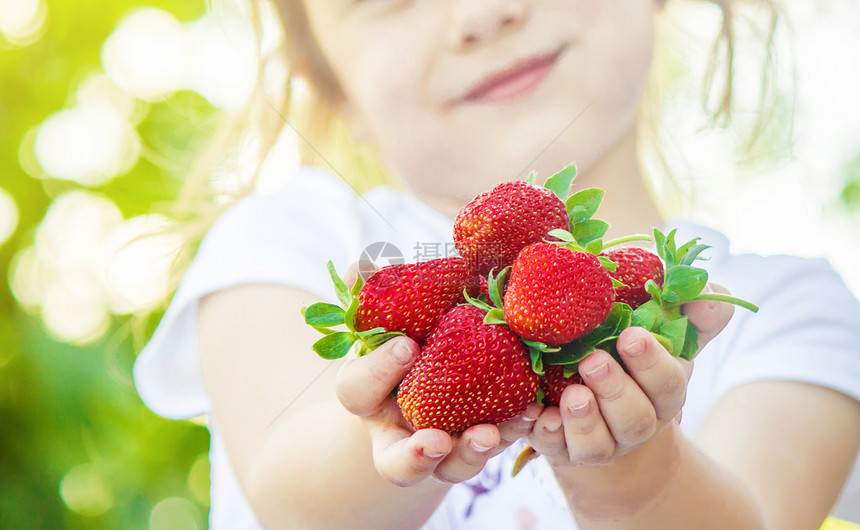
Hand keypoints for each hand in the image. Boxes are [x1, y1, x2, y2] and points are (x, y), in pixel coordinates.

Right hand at [334, 262, 538, 486]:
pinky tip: (529, 412)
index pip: (357, 390)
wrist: (442, 358)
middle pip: (395, 462)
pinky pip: (496, 447)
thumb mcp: (390, 313)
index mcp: (368, 394)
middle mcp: (399, 433)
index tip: (407, 346)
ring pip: (450, 468)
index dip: (378, 371)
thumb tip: (362, 265)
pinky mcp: (482, 443)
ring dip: (470, 454)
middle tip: (436, 440)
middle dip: (414, 456)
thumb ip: (377, 291)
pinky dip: (513, 431)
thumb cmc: (407, 331)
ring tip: (491, 434)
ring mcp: (443, 448)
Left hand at [527, 283, 734, 467]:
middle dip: (615, 390)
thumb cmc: (632, 358)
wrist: (600, 412)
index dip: (652, 362)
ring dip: (584, 420)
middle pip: (633, 418)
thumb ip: (690, 313)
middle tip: (593, 361)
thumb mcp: (665, 334)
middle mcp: (634, 423)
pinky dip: (546, 433)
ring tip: (571, 394)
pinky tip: (536, 415)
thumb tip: (705, 297)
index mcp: (662, 392)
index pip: (668, 382)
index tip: (631, 336)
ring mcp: (599, 441)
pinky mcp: (561, 448)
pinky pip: (554, 449)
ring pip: (597, 444)